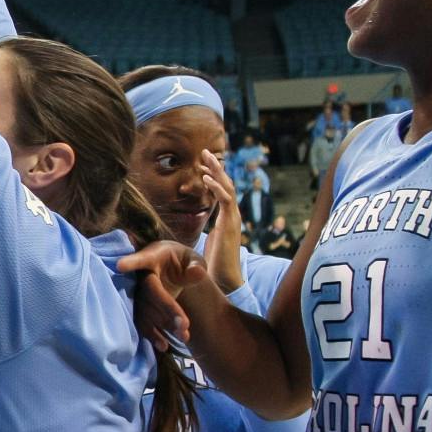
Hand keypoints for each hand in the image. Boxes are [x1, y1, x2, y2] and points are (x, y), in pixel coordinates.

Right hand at [116, 238, 209, 352]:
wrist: (172, 270)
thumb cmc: (183, 261)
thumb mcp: (194, 259)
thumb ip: (197, 265)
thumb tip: (196, 273)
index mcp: (154, 256)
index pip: (142, 259)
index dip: (131, 262)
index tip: (120, 265)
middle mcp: (140, 275)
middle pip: (150, 292)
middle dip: (167, 309)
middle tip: (185, 326)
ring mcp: (137, 292)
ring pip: (145, 309)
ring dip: (164, 325)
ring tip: (184, 337)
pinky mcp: (138, 307)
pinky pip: (140, 321)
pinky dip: (151, 334)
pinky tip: (164, 346)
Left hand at [200, 150, 246, 294]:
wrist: (224, 280)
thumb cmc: (214, 263)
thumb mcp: (208, 241)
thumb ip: (206, 230)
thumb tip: (197, 227)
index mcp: (227, 218)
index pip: (222, 191)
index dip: (213, 176)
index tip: (202, 164)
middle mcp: (232, 216)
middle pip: (226, 185)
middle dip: (216, 167)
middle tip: (205, 151)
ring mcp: (233, 219)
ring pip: (228, 188)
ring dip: (217, 172)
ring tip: (205, 157)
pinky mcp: (230, 225)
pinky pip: (226, 200)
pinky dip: (216, 187)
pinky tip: (206, 177)